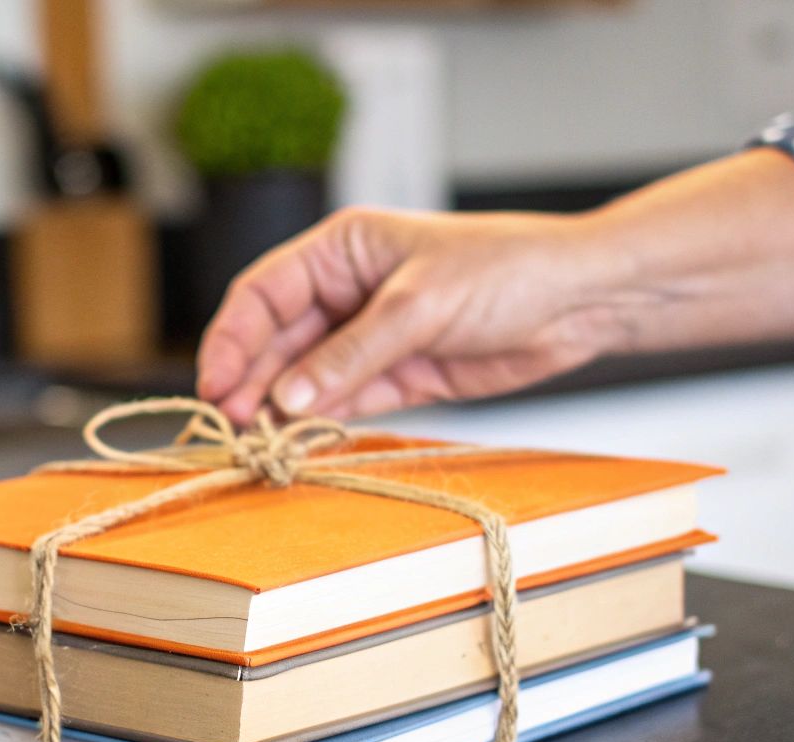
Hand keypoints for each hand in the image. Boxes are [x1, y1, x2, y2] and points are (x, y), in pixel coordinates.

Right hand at [195, 207, 630, 423]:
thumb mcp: (419, 306)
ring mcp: (370, 336)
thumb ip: (350, 354)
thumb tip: (288, 398)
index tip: (215, 383)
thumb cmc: (506, 271)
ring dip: (280, 407)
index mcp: (342, 250)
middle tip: (230, 423)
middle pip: (276, 340)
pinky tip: (298, 440)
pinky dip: (320, 422)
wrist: (578, 301)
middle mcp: (347, 291)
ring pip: (305, 376)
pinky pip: (344, 401)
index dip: (232, 338)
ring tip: (256, 440)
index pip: (263, 293)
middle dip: (250, 379)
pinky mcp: (399, 375)